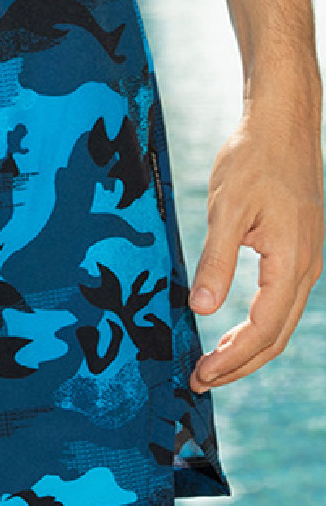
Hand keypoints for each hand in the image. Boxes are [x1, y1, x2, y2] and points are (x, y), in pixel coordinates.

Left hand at [188, 90, 323, 392]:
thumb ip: (217, 261)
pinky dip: (256, 325)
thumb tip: (203, 309)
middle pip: (276, 336)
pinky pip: (279, 301)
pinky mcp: (295, 250)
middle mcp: (306, 268)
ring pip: (280, 322)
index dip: (233, 360)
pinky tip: (231, 330)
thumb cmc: (253, 160)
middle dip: (239, 365)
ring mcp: (305, 260)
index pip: (264, 330)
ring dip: (247, 349)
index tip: (200, 375)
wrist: (281, 124)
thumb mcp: (226, 210)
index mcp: (292, 263)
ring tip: (212, 366)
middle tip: (200, 381)